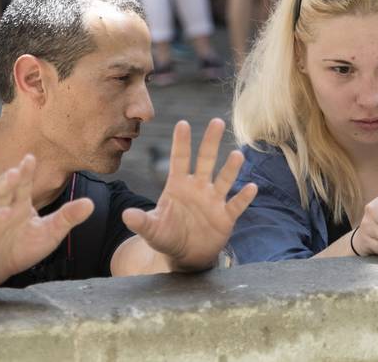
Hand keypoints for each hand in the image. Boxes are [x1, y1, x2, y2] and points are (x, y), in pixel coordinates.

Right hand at [0, 155, 93, 286]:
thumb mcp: (50, 232)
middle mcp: (2, 210)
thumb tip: (90, 204)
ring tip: (5, 213)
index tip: (30, 158)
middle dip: (6, 182)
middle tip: (14, 173)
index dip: (25, 171)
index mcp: (19, 204)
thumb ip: (67, 217)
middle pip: (1, 192)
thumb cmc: (24, 244)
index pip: (22, 184)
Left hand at [122, 119, 257, 271]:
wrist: (186, 256)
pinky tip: (251, 187)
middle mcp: (198, 188)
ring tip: (237, 155)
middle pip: (206, 160)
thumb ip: (142, 222)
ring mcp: (213, 201)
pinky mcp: (226, 216)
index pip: (180, 159)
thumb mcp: (152, 231)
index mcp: (178, 185)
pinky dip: (244, 197)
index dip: (181, 142)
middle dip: (210, 142)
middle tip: (216, 121)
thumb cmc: (166, 237)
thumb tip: (126, 215)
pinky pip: (236, 204)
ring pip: (224, 179)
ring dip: (231, 168)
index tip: (183, 123)